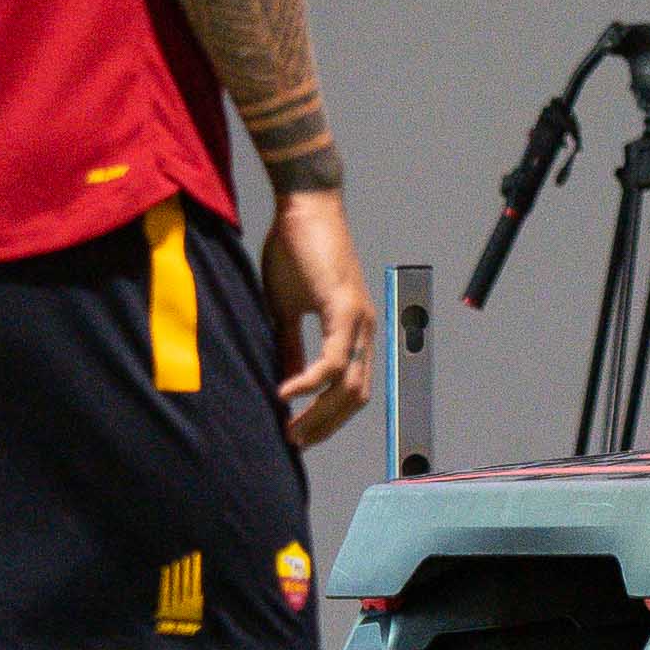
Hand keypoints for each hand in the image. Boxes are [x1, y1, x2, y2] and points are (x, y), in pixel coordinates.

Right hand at [263, 187, 375, 447]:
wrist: (303, 206)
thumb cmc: (294, 250)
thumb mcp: (286, 308)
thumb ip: (290, 345)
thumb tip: (287, 380)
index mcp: (354, 329)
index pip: (351, 387)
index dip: (328, 416)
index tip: (300, 432)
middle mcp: (364, 329)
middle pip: (355, 397)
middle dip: (325, 426)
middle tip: (294, 443)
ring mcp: (358, 320)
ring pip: (348, 385)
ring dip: (319, 413)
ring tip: (290, 429)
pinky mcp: (343, 308)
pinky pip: (332, 360)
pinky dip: (310, 382)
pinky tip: (286, 394)